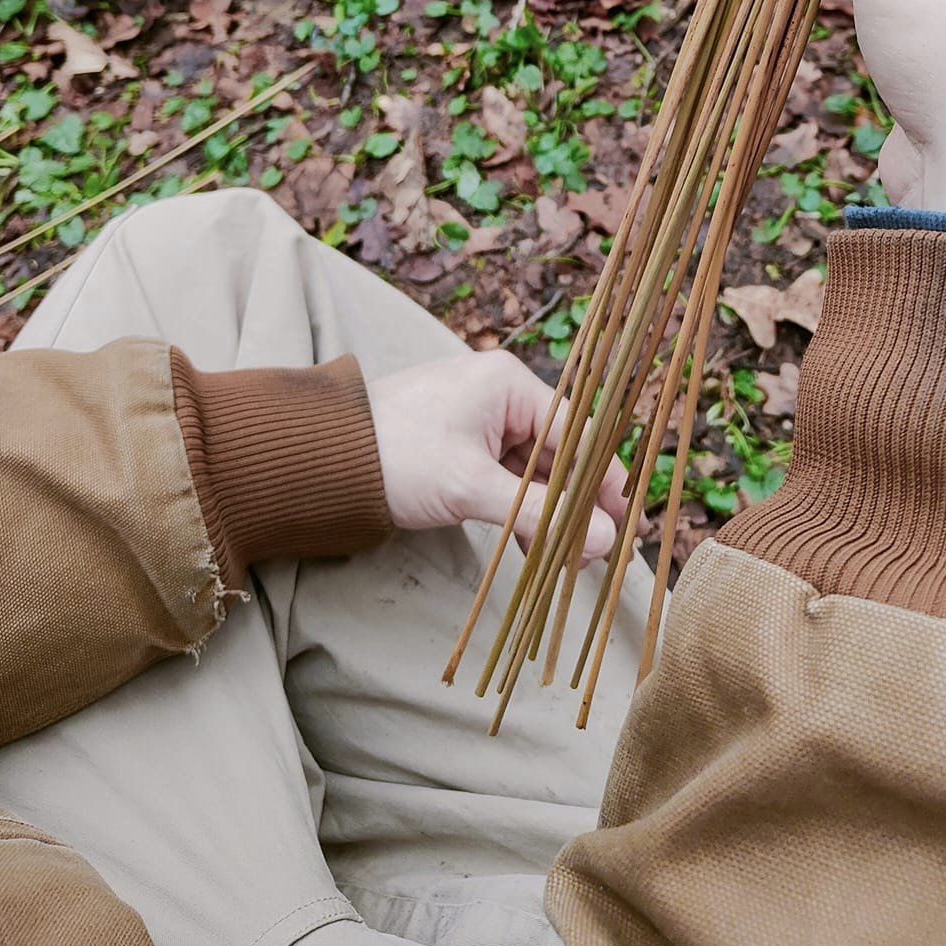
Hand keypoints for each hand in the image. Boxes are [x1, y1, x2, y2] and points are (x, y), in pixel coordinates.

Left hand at [367, 351, 628, 560]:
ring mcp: (482, 422)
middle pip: (558, 453)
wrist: (323, 461)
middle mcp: (501, 396)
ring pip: (534, 472)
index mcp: (509, 385)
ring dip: (548, 513)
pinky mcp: (464, 449)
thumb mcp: (471, 487)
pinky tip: (531, 548)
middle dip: (575, 504)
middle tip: (593, 553)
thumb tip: (602, 539)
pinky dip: (520, 512)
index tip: (622, 522)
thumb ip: (539, 513)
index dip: (603, 479)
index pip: (577, 431)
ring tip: (566, 560)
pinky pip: (507, 480)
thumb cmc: (397, 457)